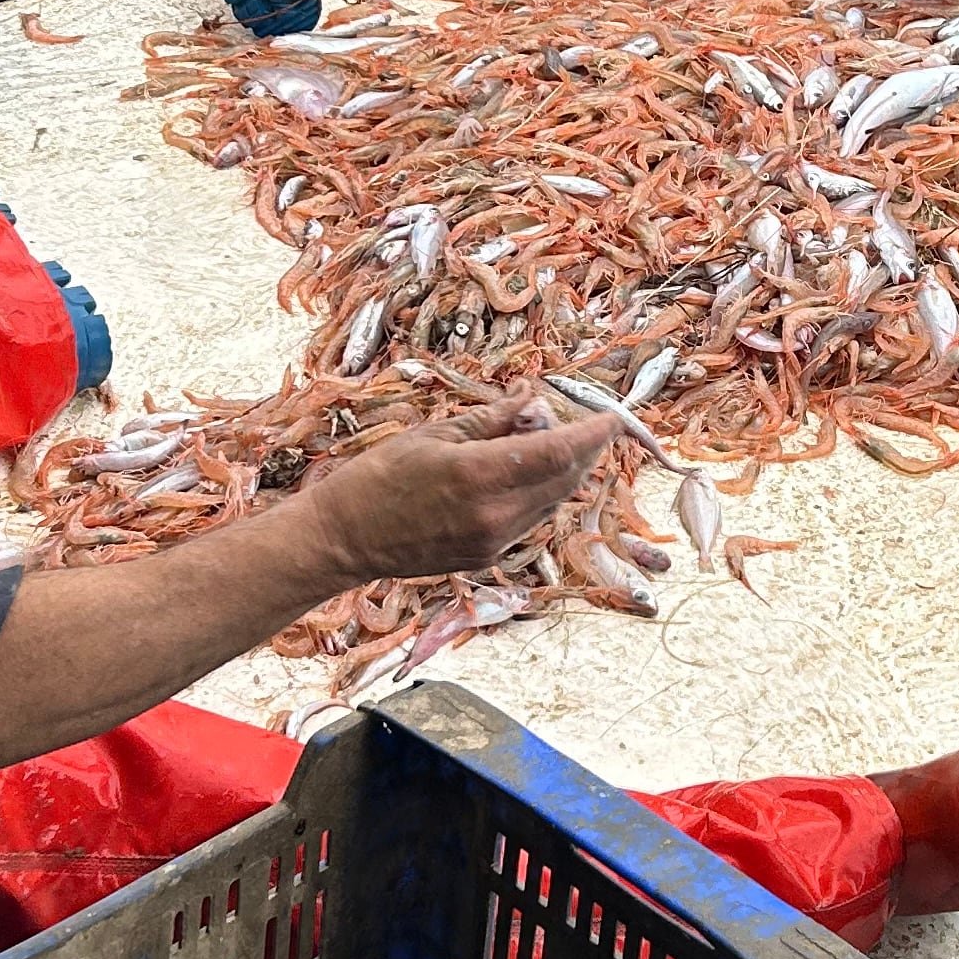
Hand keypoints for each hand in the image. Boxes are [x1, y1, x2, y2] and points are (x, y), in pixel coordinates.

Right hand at [297, 397, 619, 580]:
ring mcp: (493, 541)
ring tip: (553, 441)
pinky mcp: (486, 557)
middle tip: (589, 423)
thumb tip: (532, 402)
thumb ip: (491, 421)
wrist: (345, 538)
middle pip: (564, 479)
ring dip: (564, 471)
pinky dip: (540, 494)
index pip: (558, 453)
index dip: (592, 435)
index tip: (612, 417)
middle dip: (585, 450)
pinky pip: (530, 520)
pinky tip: (527, 473)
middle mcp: (494, 514)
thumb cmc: (379, 477)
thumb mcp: (434, 435)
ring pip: (552, 502)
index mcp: (479, 475)